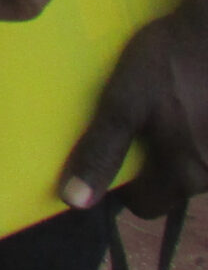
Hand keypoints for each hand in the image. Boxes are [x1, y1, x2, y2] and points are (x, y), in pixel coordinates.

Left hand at [61, 0, 207, 215]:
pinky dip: (197, 128)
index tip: (112, 156)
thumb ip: (100, 152)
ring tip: (163, 109)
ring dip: (177, 145)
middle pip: (172, 186)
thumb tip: (75, 201)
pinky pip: (206, 141)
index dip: (123, 186)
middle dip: (152, 163)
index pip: (146, 206)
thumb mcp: (123, 103)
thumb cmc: (170, 63)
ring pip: (193, 164)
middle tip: (136, 124)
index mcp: (187, 174)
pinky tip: (188, 101)